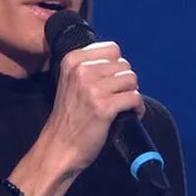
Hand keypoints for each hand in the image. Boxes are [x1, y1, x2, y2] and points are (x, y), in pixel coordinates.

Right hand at [41, 41, 143, 173]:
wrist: (59, 147)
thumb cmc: (68, 117)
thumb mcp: (70, 82)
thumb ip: (90, 67)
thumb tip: (119, 61)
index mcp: (72, 60)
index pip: (112, 48)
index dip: (116, 66)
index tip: (111, 81)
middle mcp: (81, 71)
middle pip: (124, 64)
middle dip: (124, 81)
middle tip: (117, 96)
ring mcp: (92, 88)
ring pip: (132, 79)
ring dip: (131, 94)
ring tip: (123, 105)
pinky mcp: (104, 107)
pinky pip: (135, 98)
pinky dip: (137, 108)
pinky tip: (130, 114)